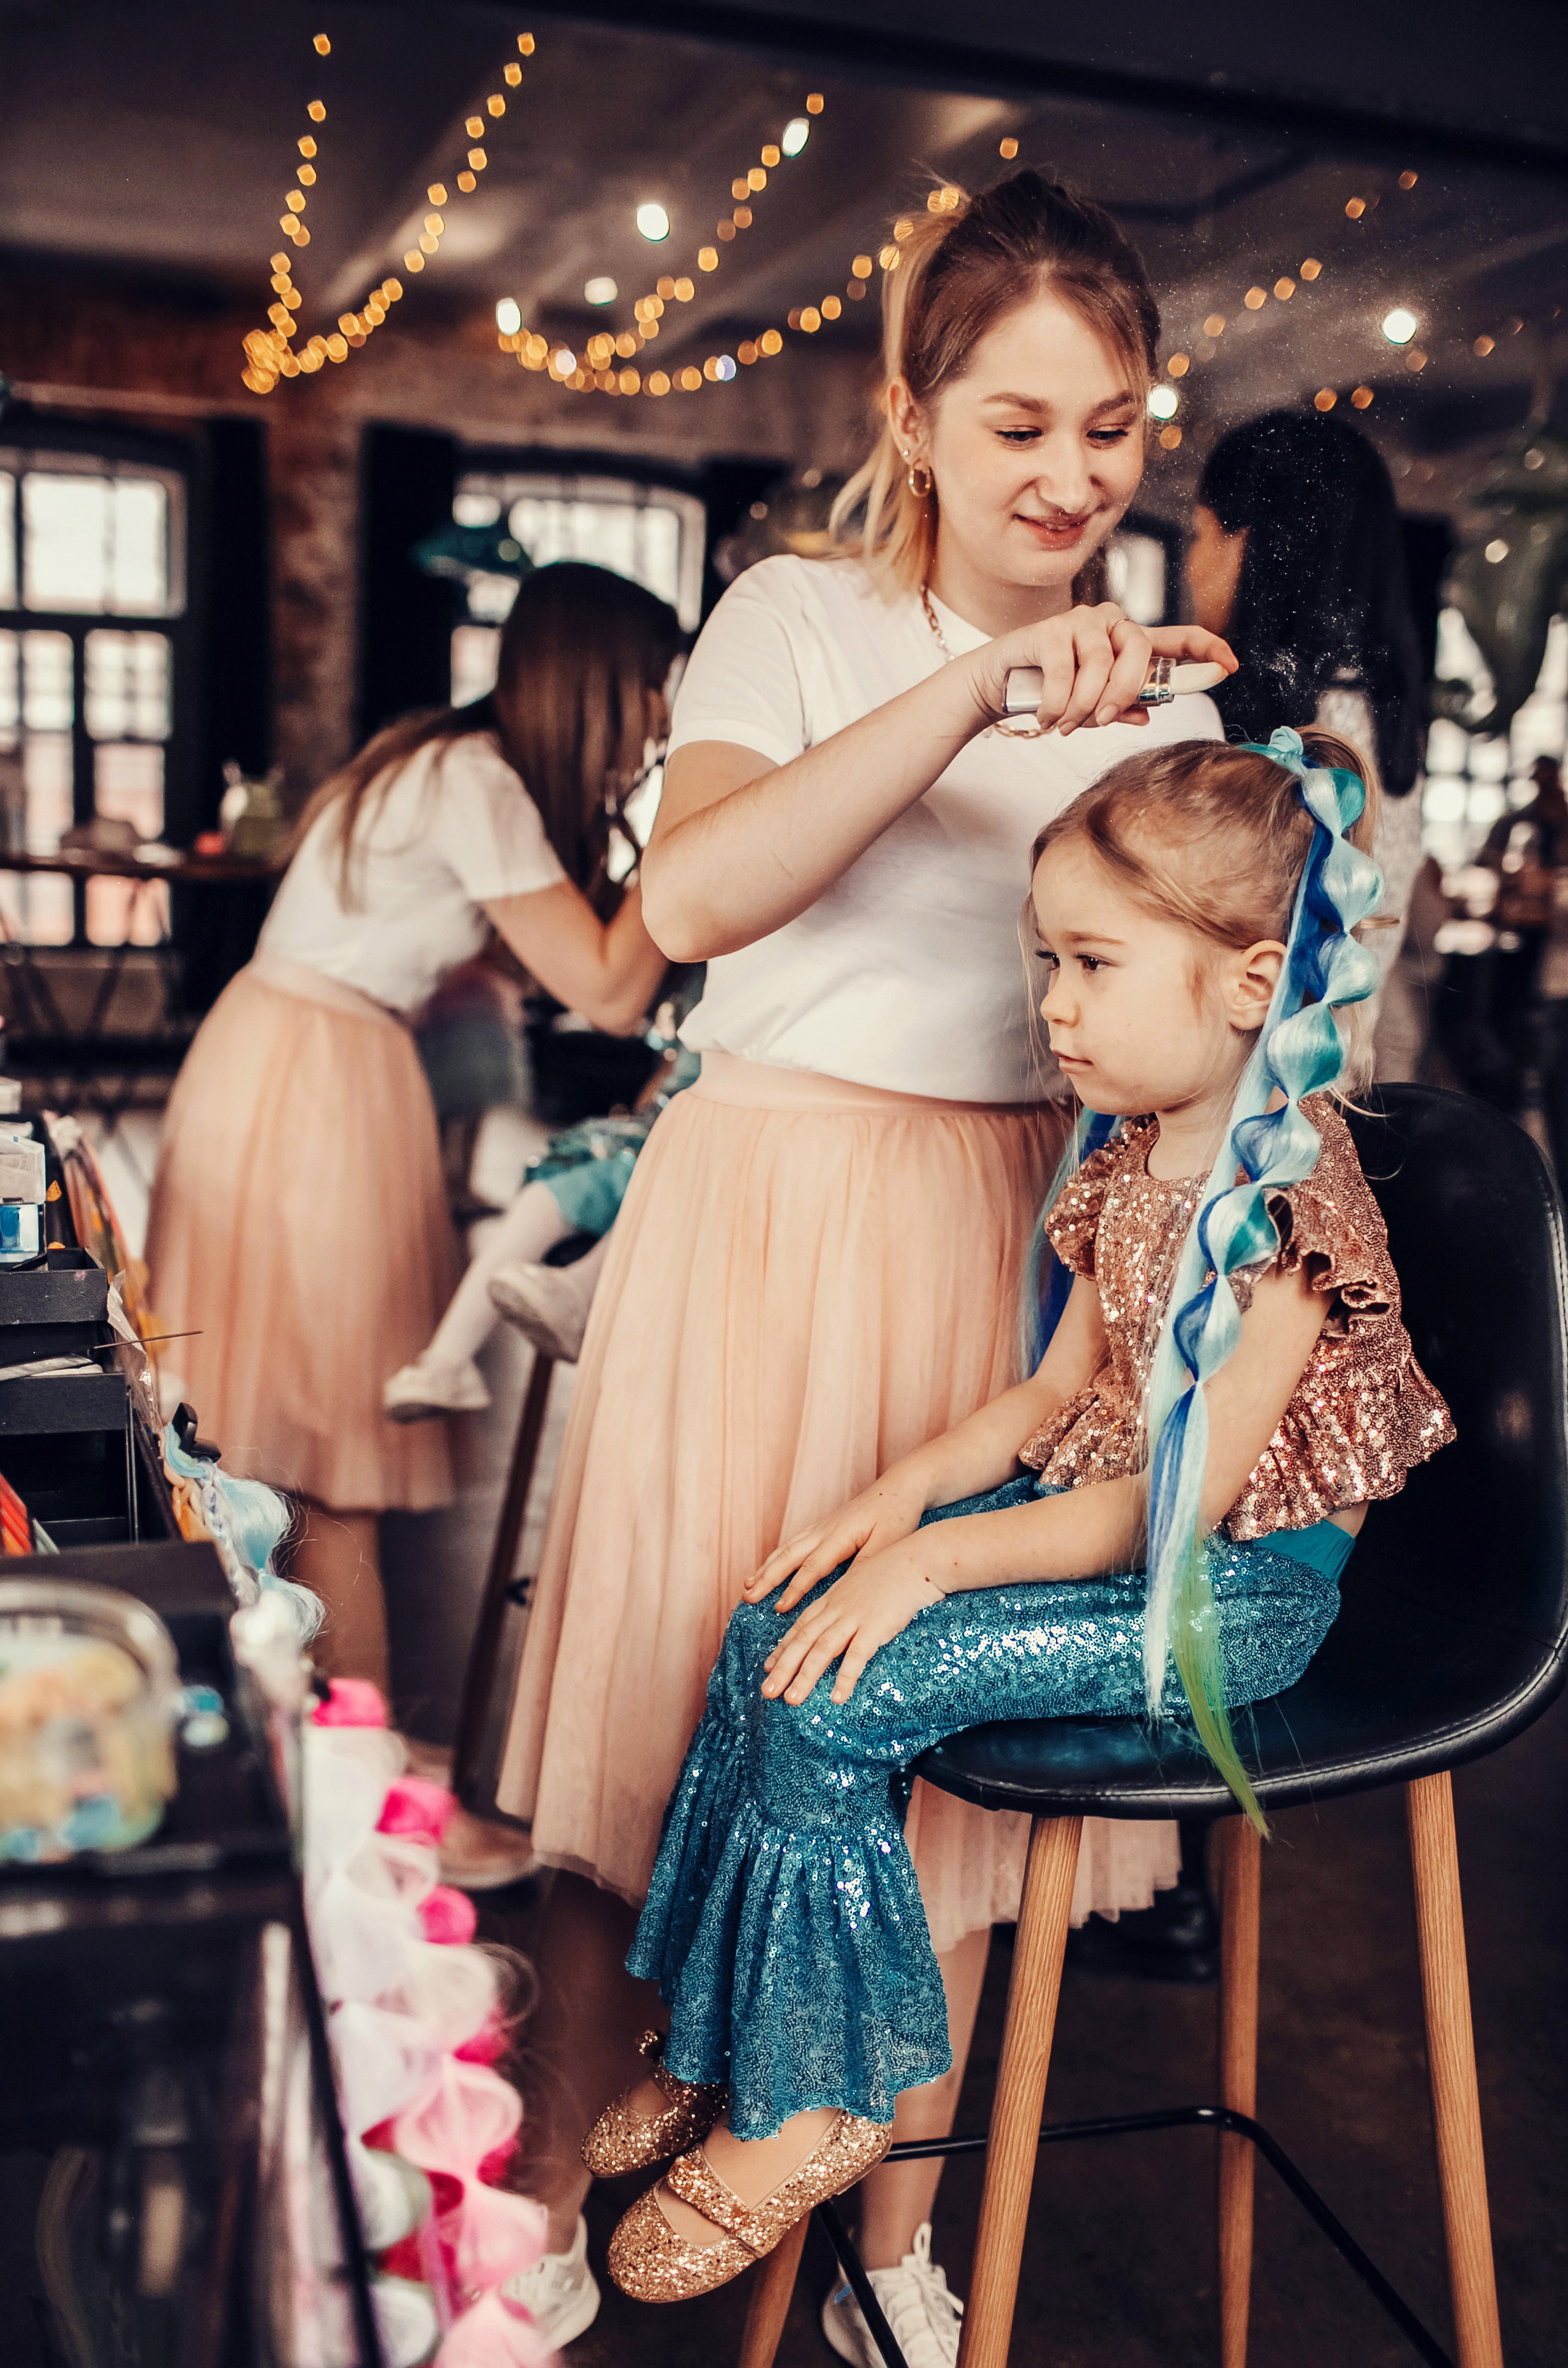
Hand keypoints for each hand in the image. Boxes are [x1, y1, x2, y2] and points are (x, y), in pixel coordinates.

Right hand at [744, 1476, 928, 1614]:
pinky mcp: (824, 1526)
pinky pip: (793, 1543)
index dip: (795, 1589)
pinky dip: (777, 1557)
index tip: (779, 1608)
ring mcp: (822, 1526)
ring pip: (786, 1548)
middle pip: (788, 1556)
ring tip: (748, 1585)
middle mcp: (824, 1529)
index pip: (812, 1567)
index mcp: (840, 1535)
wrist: (901, 1487)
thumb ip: (865, 1565)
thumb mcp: (888, 1543)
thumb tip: (843, 1591)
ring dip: (766, 1568)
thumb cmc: (898, 1516)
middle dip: (766, 1578)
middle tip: (747, 1596)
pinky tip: (769, 1566)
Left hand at [760, 1538, 941, 1704]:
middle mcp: (837, 1609)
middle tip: (767, 1692)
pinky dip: (845, 1677)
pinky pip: (856, 1655)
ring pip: (822, 1649)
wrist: (918, 1560)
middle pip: (803, 1641)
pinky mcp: (875, 1627)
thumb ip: (846, 1603)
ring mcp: (855, 1617)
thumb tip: (840, 1620)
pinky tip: (836, 1697)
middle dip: (783, 1668)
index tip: (768, 1667)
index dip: (783, 1648)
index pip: (801, 1627)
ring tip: (791, 1700)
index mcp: (832, 1600)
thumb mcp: (860, 1584)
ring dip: (805, 1676)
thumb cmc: (893, 1573)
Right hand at [967, 605, 1236, 738]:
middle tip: (1102, 720)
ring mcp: (1079, 623)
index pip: (1177, 638)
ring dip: (1084, 705)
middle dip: (1123, 693)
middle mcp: (1109, 624)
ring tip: (1065, 723)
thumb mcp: (1093, 707)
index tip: (1229, 665)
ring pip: (1100, 665)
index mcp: (1127, 643)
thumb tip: (1147, 715)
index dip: (1206, 649)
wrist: (998, 685)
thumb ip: (1122, 706)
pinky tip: (1047, 715)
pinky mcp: (1048, 631)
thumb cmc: (1051, 693)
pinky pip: (1065, 672)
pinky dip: (1058, 703)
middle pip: (1139, 652)